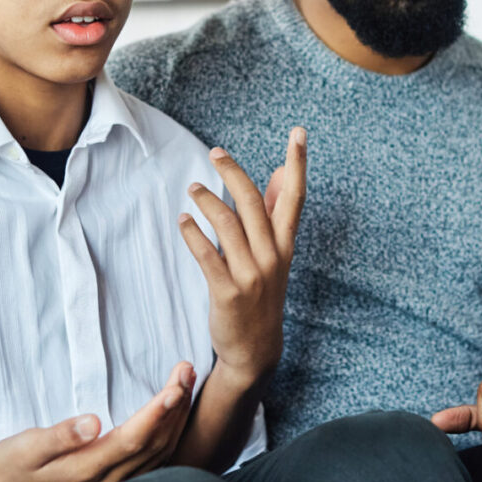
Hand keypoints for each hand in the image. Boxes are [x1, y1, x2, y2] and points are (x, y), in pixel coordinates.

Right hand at [0, 362, 195, 481]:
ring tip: (187, 382)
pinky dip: (170, 433)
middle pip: (154, 443)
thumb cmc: (12, 465)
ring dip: (176, 417)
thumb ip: (59, 436)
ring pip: (159, 452)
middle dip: (175, 405)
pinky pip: (154, 460)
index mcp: (87, 469)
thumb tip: (92, 422)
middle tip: (186, 370)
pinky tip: (176, 413)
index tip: (175, 386)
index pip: (133, 439)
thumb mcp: (24, 447)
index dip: (157, 413)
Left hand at [177, 128, 307, 384]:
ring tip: (193, 188)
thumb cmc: (263, 293)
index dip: (298, 163)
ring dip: (207, 201)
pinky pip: (207, 255)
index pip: (295, 197)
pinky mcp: (227, 292)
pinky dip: (193, 234)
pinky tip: (183, 220)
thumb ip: (276, 213)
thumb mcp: (276, 254)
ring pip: (228, 225)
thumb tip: (280, 172)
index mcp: (285, 245)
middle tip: (216, 153)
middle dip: (234, 173)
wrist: (255, 349)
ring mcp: (251, 275)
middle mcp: (272, 257)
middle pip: (254, 203)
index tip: (299, 132)